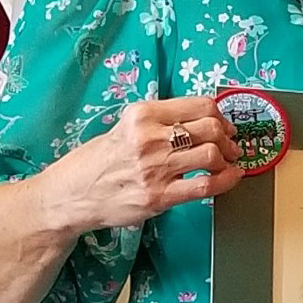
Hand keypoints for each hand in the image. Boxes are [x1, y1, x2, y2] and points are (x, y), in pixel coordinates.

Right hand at [41, 97, 243, 233]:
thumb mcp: (126, 127)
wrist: (71, 195)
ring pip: (211, 154)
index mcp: (141, 114)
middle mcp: (149, 138)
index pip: (199, 105)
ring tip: (227, 162)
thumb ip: (160, 121)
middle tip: (230, 145)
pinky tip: (231, 177)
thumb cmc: (100, 161)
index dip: (220, 115)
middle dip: (227, 137)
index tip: (224, 124)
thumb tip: (204, 120)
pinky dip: (227, 180)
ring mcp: (155, 168)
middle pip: (210, 128)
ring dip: (228, 158)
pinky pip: (206, 185)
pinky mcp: (159, 196)